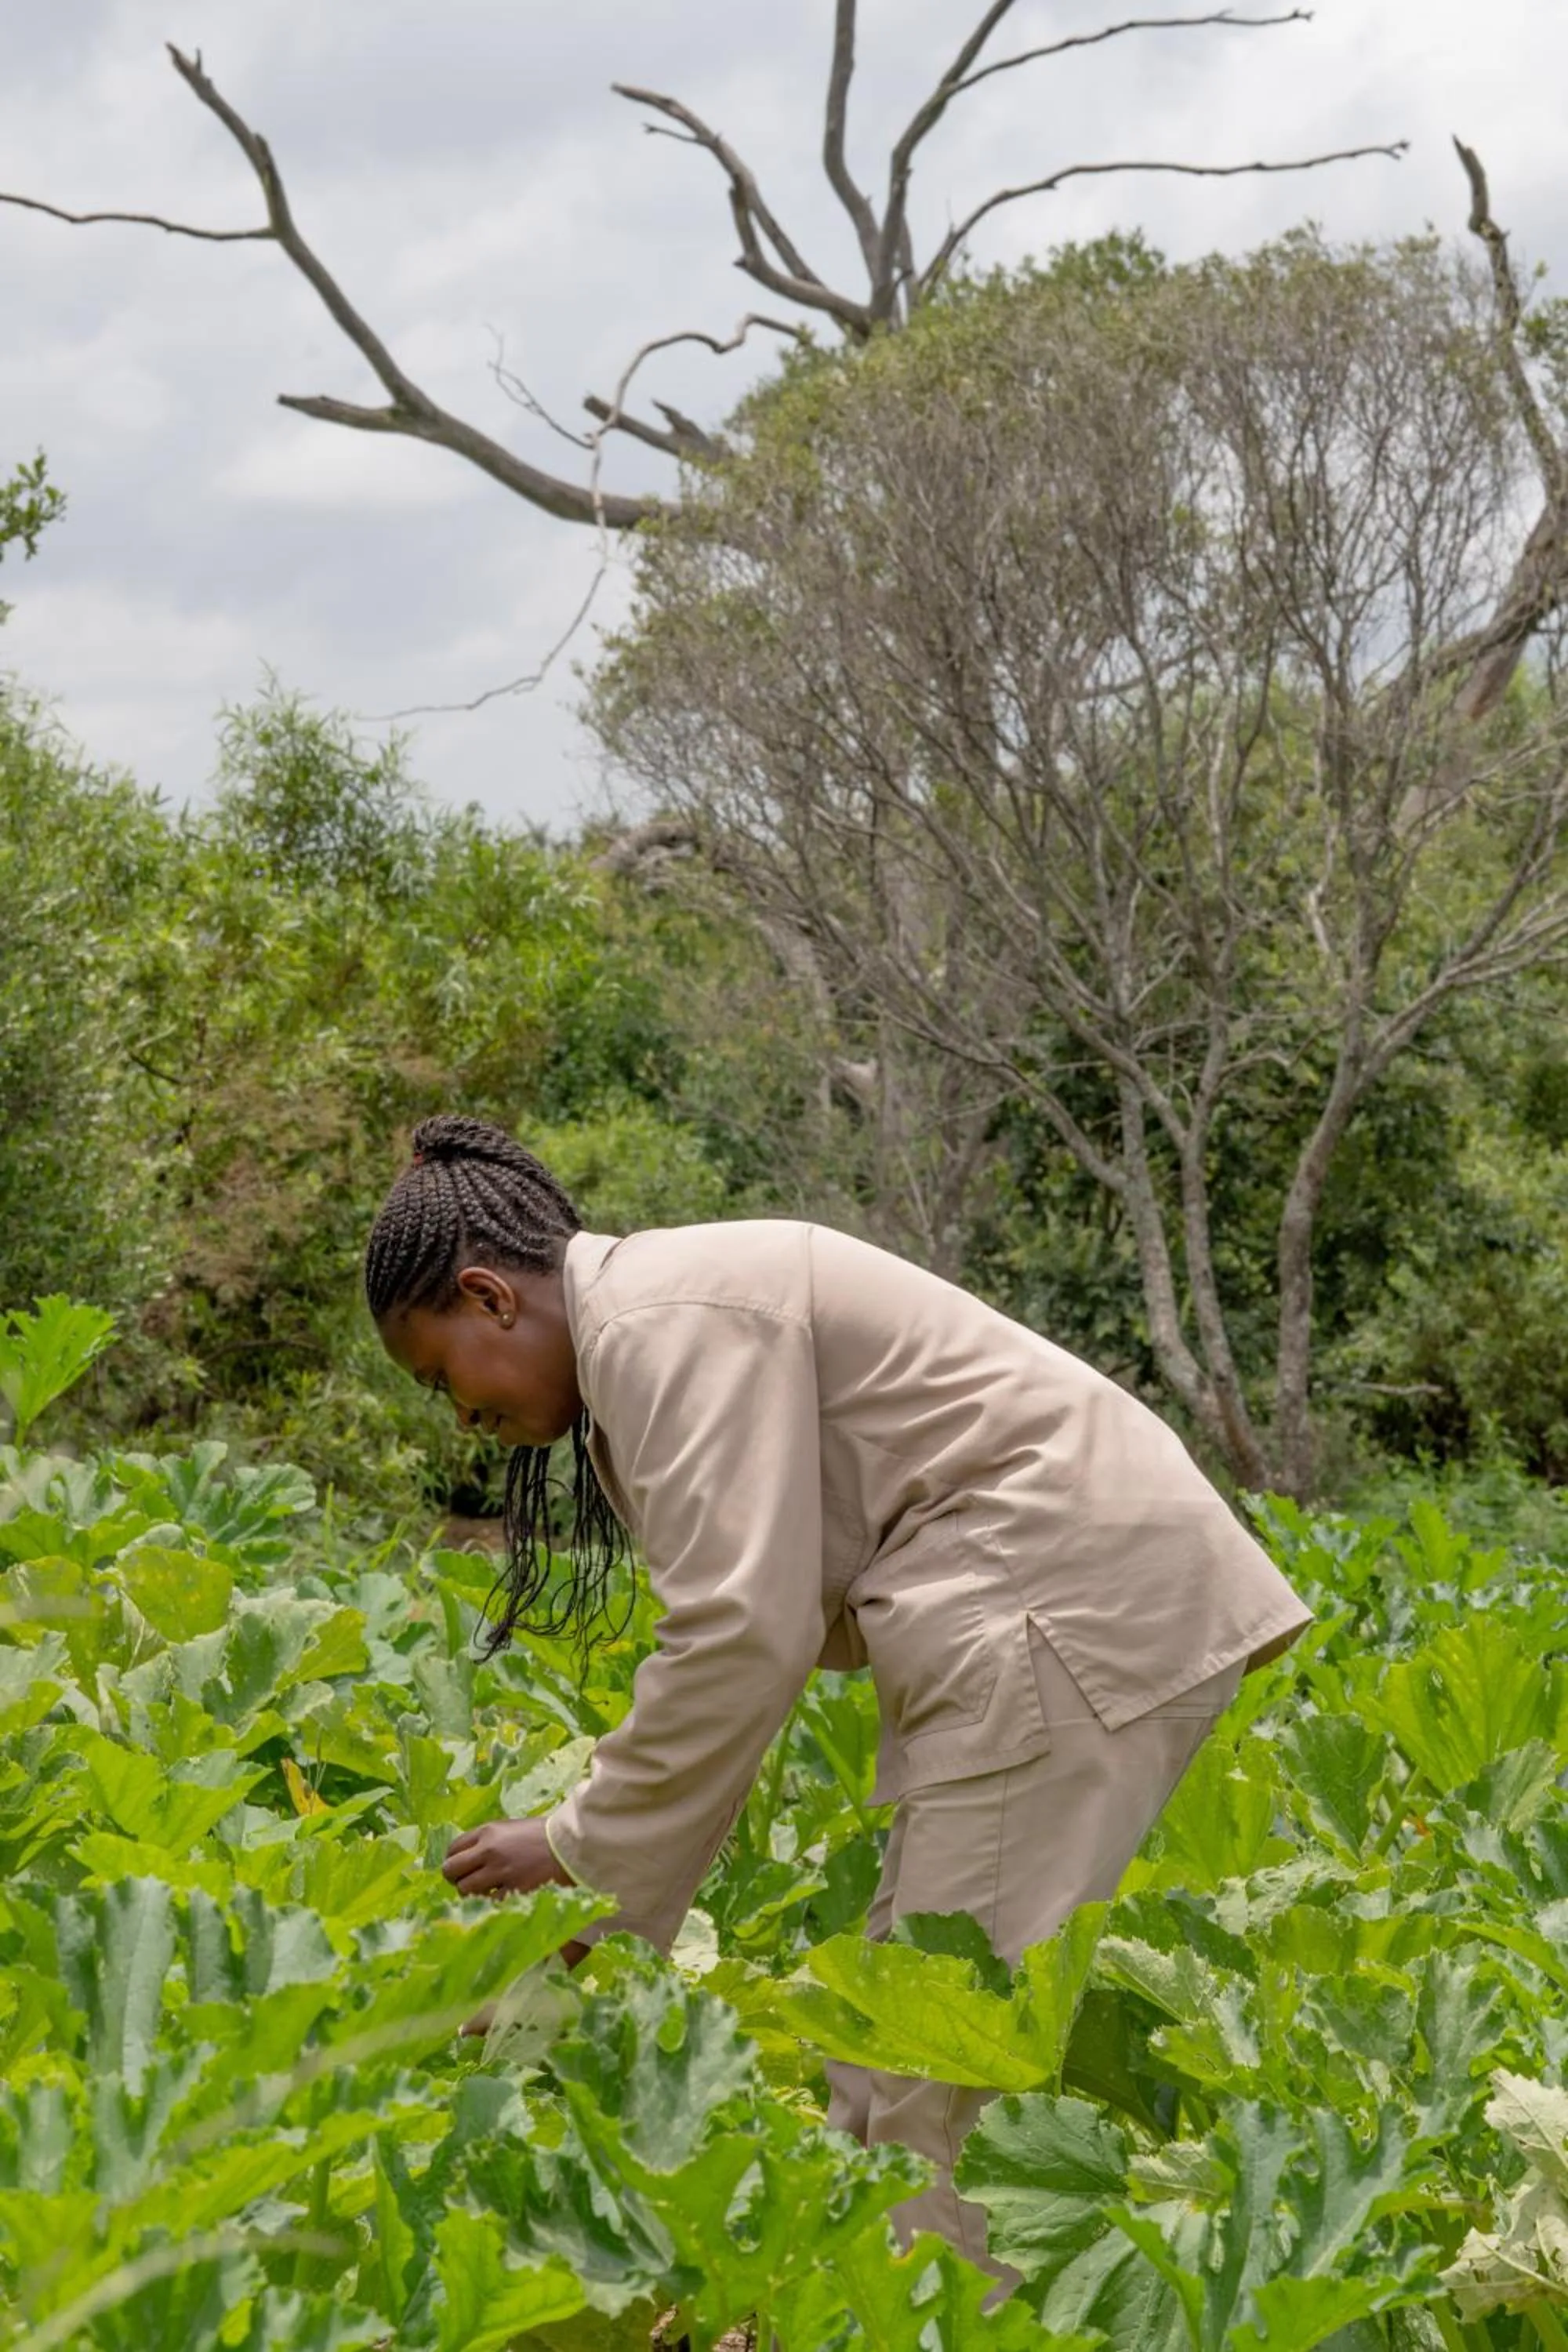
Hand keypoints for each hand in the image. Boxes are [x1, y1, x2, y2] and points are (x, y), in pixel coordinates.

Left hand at [442, 1815, 572, 1901]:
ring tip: (483, 1890)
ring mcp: (498, 1872)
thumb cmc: (541, 1834)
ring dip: (470, 1892)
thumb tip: (470, 1855)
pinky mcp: (511, 1890)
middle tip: (466, 1881)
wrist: (568, 1846)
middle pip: (451, 1870)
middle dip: (455, 1878)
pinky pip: (487, 1901)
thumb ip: (488, 1840)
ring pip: (464, 1889)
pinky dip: (490, 1901)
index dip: (452, 1859)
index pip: (453, 1848)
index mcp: (487, 1831)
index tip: (459, 1866)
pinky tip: (499, 1896)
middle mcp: (488, 1851)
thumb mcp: (510, 1828)